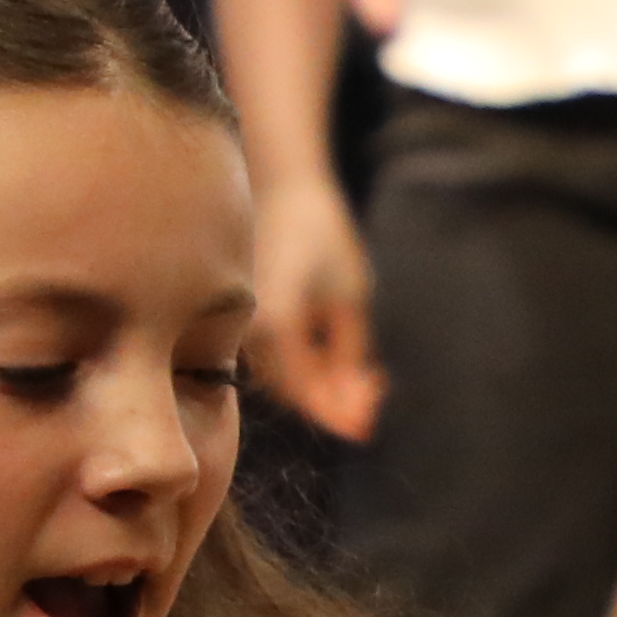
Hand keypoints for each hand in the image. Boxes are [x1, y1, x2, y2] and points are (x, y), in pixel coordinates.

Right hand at [252, 176, 386, 439]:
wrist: (281, 188)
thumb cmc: (323, 234)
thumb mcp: (351, 295)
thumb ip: (351, 351)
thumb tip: (354, 400)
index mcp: (277, 322)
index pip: (307, 390)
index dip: (339, 414)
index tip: (369, 428)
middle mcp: (249, 330)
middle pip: (293, 392)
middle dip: (335, 403)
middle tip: (376, 395)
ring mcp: (240, 326)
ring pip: (282, 381)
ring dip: (321, 389)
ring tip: (366, 379)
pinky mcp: (242, 321)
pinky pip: (273, 361)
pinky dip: (304, 370)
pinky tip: (338, 363)